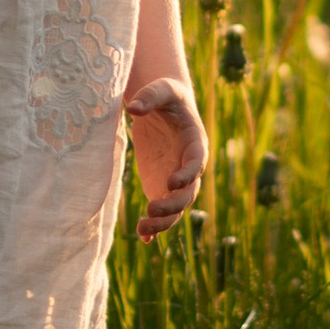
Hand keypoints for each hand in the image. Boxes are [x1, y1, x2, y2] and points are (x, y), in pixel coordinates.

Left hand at [122, 76, 206, 238]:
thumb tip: (133, 108)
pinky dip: (154, 227)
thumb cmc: (167, 96)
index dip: (186, 174)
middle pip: (187, 193)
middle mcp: (189, 168)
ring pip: (175, 209)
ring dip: (162, 222)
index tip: (171, 182)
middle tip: (151, 210)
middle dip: (172, 204)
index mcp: (196, 144)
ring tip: (142, 229)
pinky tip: (144, 239)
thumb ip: (151, 96)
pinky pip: (161, 212)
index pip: (196, 164)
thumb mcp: (163, 90)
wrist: (162, 107)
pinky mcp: (160, 188)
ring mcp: (174, 181)